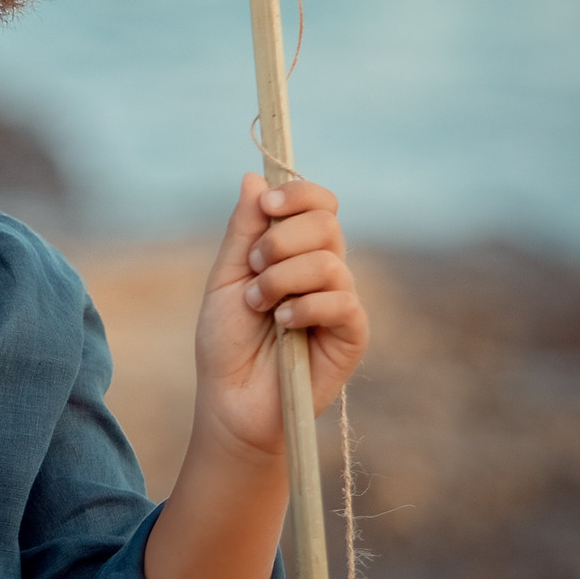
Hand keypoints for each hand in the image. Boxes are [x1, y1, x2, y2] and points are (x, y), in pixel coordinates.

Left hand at [191, 173, 368, 460]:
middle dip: (280, 239)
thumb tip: (254, 178)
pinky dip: (304, 306)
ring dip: (281, 278)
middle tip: (253, 270)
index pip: (319, 203)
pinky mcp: (352, 335)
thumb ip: (244, 230)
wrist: (231, 401)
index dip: (299, 194)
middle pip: (327, 222)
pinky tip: (283, 325)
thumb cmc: (227, 342)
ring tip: (258, 305)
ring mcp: (341, 302)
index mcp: (297, 252)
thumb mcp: (227, 277)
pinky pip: (341, 301)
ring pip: (329, 261)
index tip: (268, 204)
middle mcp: (325, 271)